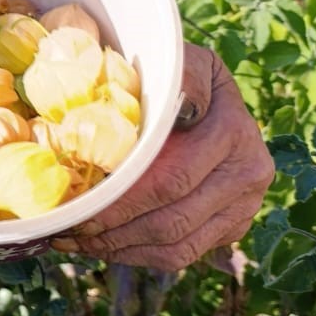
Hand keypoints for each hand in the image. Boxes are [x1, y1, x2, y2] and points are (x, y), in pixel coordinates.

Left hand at [52, 42, 273, 269]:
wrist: (210, 94)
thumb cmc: (178, 74)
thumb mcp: (181, 60)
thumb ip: (182, 77)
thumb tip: (182, 109)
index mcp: (234, 133)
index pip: (171, 181)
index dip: (121, 202)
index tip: (78, 207)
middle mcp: (249, 174)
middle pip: (173, 221)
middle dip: (112, 232)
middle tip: (66, 232)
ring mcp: (245, 206)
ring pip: (178, 247)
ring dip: (120, 250)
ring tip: (75, 243)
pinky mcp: (232, 227)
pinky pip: (184, 255)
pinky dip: (139, 255)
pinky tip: (103, 247)